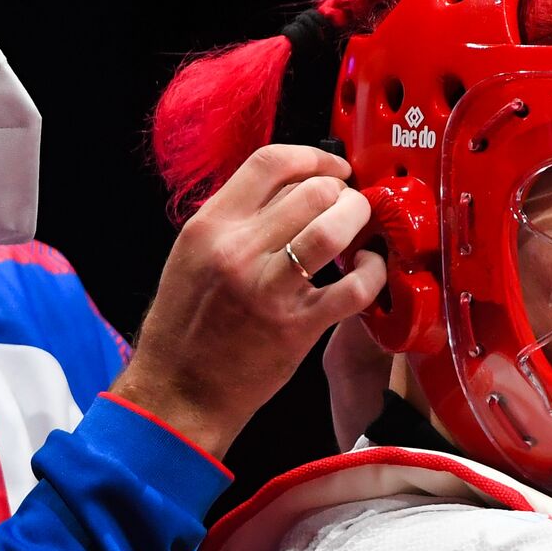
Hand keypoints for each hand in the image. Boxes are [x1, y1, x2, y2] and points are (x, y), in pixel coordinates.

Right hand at [110, 145, 386, 457]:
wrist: (179, 392)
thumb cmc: (186, 327)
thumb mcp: (193, 256)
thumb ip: (235, 220)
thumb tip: (288, 191)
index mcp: (210, 226)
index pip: (270, 163)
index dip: (313, 157)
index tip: (333, 167)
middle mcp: (237, 250)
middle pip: (312, 190)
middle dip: (343, 192)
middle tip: (349, 205)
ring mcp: (269, 288)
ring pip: (332, 228)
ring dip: (357, 221)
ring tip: (360, 230)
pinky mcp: (297, 326)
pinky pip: (353, 287)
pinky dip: (372, 272)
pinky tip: (369, 270)